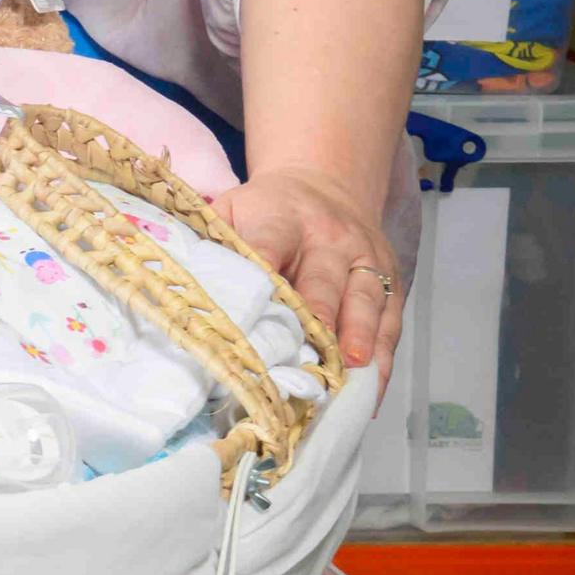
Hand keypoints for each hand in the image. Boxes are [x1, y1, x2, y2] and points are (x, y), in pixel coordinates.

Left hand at [216, 165, 404, 388]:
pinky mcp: (391, 281)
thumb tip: (183, 288)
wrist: (323, 187)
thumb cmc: (266, 212)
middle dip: (319, 315)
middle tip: (310, 352)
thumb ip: (212, 243)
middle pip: (324, 278)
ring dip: (358, 337)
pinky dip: (382, 357)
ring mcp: (365, 259)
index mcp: (281, 216)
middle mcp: (330, 237)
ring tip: (349, 368)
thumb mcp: (233, 210)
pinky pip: (390, 321)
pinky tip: (368, 387)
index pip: (270, 244)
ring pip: (365, 300)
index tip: (256, 309)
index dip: (265, 276)